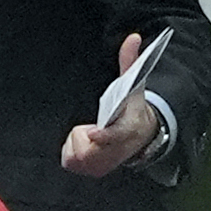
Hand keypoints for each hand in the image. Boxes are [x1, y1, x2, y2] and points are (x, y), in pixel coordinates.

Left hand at [63, 33, 162, 177]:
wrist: (141, 138)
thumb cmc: (131, 108)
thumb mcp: (133, 85)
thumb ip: (129, 62)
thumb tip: (132, 37)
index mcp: (128, 129)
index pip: (114, 135)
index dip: (102, 136)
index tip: (94, 133)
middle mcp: (117, 151)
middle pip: (86, 145)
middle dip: (84, 133)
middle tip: (95, 128)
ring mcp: (105, 165)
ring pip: (75, 152)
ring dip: (78, 141)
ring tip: (93, 137)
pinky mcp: (93, 172)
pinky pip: (68, 161)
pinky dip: (73, 151)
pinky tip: (88, 147)